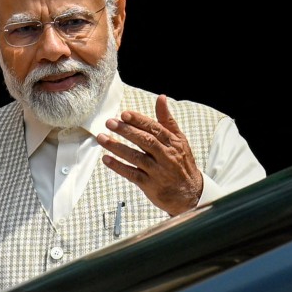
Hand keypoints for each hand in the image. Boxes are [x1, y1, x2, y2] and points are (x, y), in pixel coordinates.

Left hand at [97, 94, 202, 215]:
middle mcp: (166, 156)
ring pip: (136, 157)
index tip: (124, 114)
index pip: (155, 128)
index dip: (139, 121)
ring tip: (101, 138)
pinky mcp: (150, 185)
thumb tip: (161, 97)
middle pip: (145, 141)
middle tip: (109, 123)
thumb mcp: (179, 140)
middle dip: (126, 131)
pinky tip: (106, 159)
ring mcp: (158, 171)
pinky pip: (131, 174)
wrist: (190, 193)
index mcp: (173, 143)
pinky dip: (118, 166)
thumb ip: (167, 120)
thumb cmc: (181, 163)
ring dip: (117, 147)